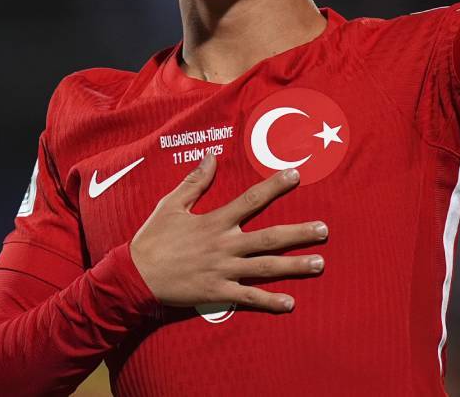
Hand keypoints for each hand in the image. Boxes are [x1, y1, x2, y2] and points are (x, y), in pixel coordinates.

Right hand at [129, 152, 328, 312]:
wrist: (135, 276)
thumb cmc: (153, 239)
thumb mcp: (170, 205)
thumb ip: (194, 182)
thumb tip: (211, 157)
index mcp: (215, 221)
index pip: (251, 199)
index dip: (275, 186)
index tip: (295, 175)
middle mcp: (225, 245)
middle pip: (270, 237)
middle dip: (299, 233)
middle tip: (324, 230)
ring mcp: (224, 270)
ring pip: (266, 267)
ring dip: (295, 266)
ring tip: (320, 264)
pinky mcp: (218, 293)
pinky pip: (249, 297)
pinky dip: (270, 301)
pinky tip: (290, 303)